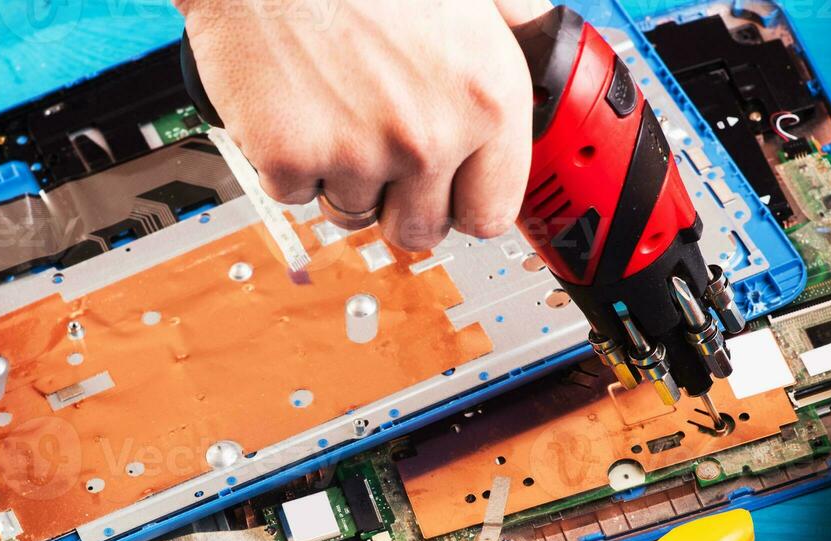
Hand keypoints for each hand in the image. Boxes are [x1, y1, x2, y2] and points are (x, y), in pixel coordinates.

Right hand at [175, 0, 549, 249]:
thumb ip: (515, 20)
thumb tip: (543, 38)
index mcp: (487, 99)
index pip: (490, 214)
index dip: (463, 202)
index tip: (449, 191)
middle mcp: (430, 136)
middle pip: (419, 231)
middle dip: (400, 201)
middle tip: (380, 150)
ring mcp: (358, 153)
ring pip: (352, 213)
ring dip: (342, 176)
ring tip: (334, 107)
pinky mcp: (290, 157)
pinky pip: (294, 194)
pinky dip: (287, 160)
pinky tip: (294, 103)